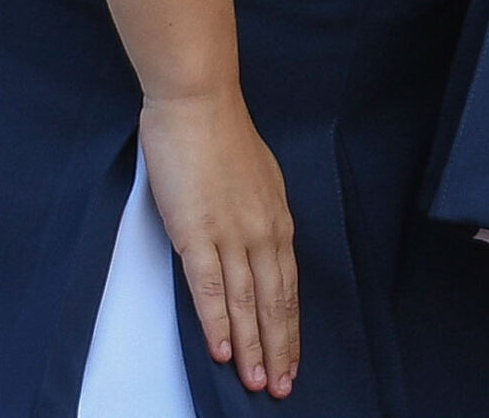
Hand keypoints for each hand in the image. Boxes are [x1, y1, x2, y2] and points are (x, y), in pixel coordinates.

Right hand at [140, 89, 298, 395]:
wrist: (197, 100)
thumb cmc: (221, 132)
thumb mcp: (258, 176)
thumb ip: (261, 214)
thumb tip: (263, 243)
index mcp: (276, 218)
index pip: (287, 285)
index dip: (289, 327)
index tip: (292, 358)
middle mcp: (261, 230)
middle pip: (273, 301)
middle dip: (278, 348)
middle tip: (280, 386)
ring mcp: (230, 233)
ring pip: (245, 302)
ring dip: (251, 345)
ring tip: (256, 381)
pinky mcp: (196, 231)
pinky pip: (209, 286)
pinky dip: (217, 321)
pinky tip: (222, 349)